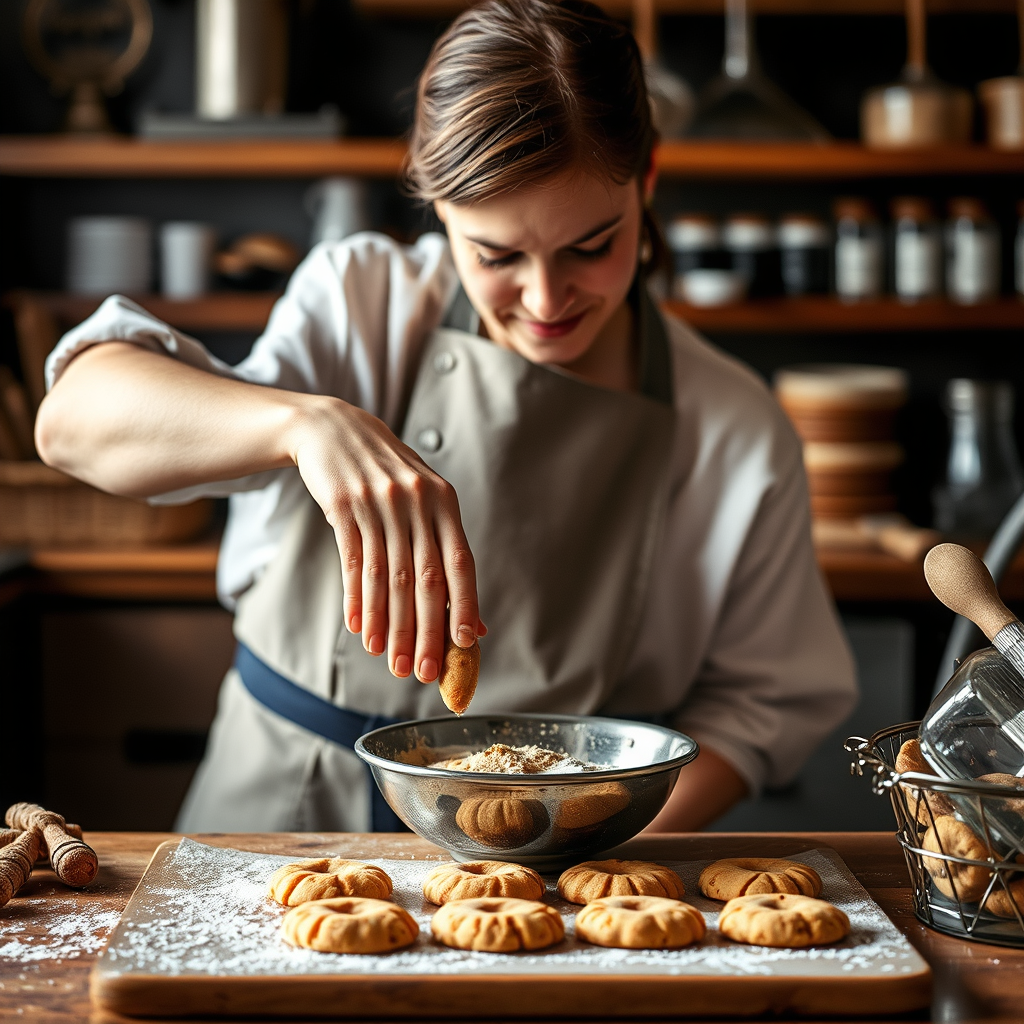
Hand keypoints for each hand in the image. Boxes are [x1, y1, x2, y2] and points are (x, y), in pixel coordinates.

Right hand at [289, 395, 484, 682]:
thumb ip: (447, 554)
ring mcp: (379, 503)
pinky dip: (358, 600)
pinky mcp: (344, 506)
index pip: (460, 563)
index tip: (466, 644)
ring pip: (388, 577)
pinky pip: (354, 562)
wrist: (334, 430)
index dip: (464, 605)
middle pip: (424, 579)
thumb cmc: (387, 476)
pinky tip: (360, 628)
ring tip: (388, 660)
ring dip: (389, 625)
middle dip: (425, 631)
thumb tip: (474, 623)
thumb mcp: (424, 501)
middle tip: (423, 671)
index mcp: (443, 502)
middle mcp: (416, 502)